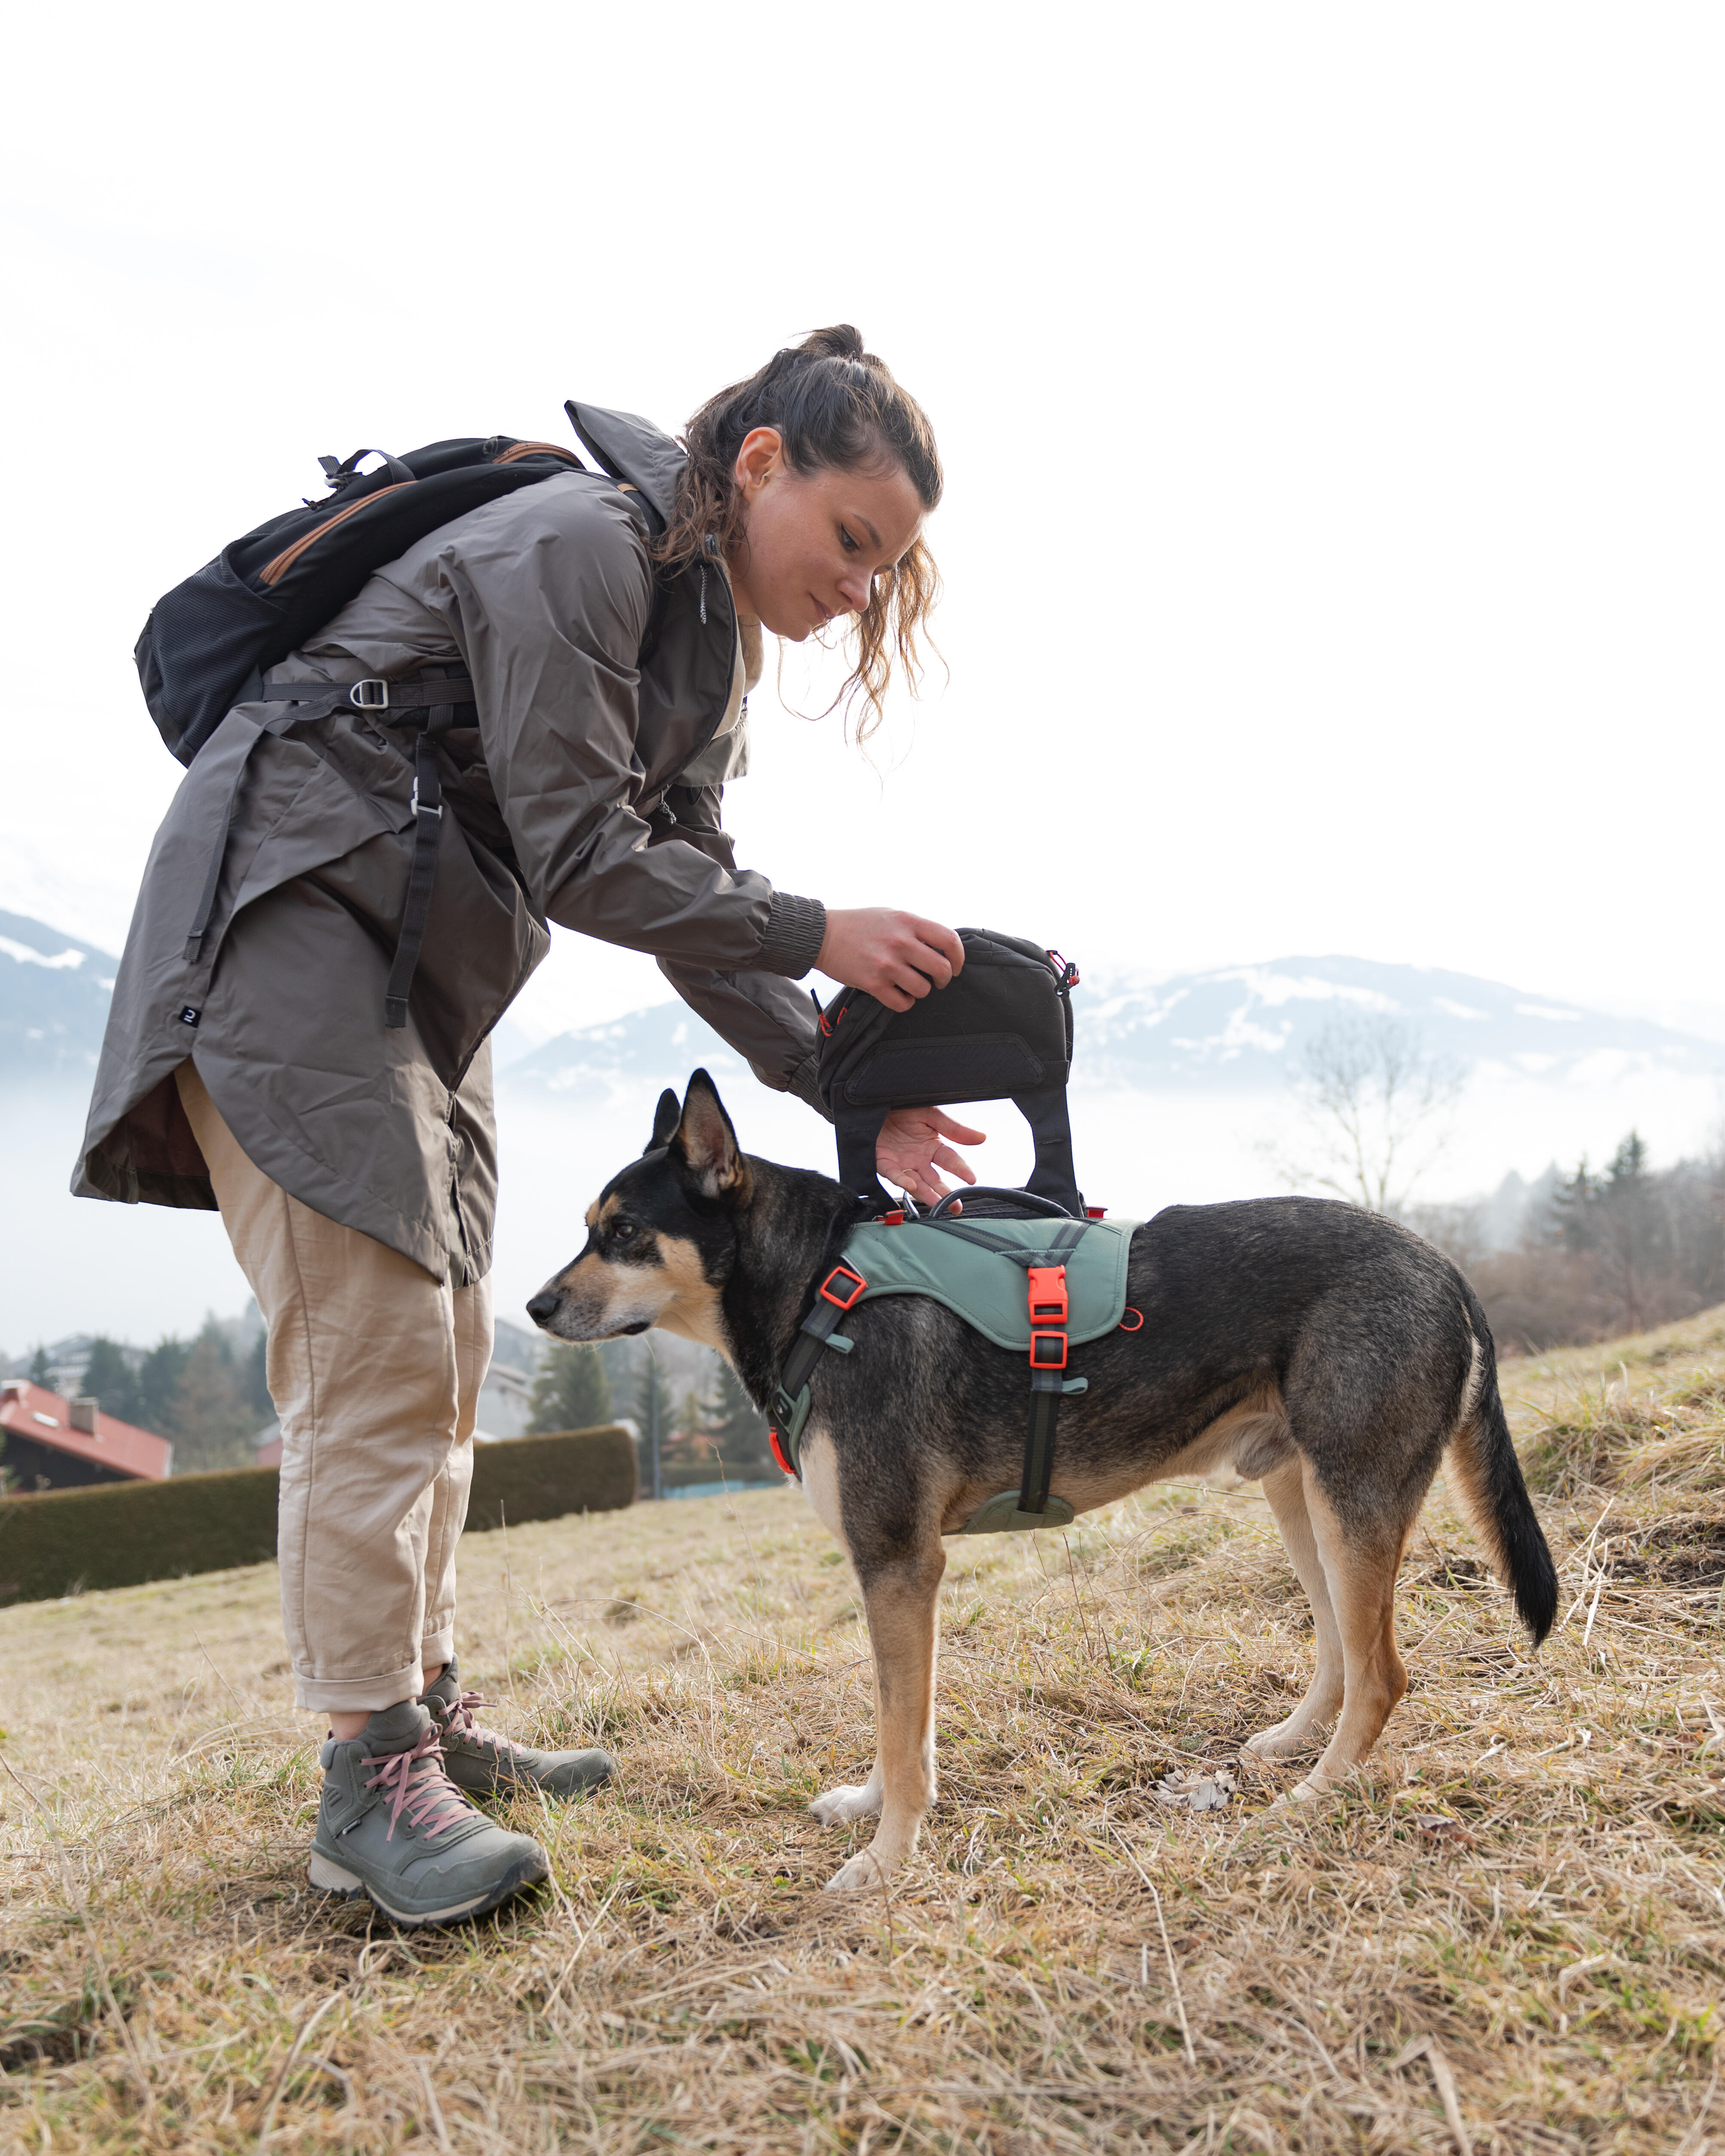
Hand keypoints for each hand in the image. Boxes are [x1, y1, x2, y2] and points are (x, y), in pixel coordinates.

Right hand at [816, 908, 964, 1012]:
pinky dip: (905, 1002)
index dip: (959, 957)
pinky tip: (898, 994)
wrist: (823, 935)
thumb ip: (916, 929)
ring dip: (921, 990)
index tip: (956, 966)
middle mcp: (900, 943)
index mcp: (908, 922)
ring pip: (923, 989)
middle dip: (944, 979)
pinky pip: (903, 1003)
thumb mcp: (891, 915)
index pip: (949, 940)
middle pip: (942, 969)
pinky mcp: (873, 984)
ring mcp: (887, 964)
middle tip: (937, 980)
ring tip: (911, 985)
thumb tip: (940, 948)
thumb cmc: (859, 924)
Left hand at [877, 1106, 985, 1206]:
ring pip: (916, 1183)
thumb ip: (954, 1129)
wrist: (877, 1098)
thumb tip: (982, 1137)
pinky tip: (911, 1186)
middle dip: (945, 1194)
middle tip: (956, 1206)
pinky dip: (901, 1180)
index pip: (951, 1161)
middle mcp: (918, 1158)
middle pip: (934, 1179)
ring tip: (937, 1204)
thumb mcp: (932, 1113)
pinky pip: (892, 1173)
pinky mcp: (883, 1161)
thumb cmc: (905, 1104)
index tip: (971, 1180)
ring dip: (926, 1194)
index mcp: (933, 1146)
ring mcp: (902, 1162)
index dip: (961, 1170)